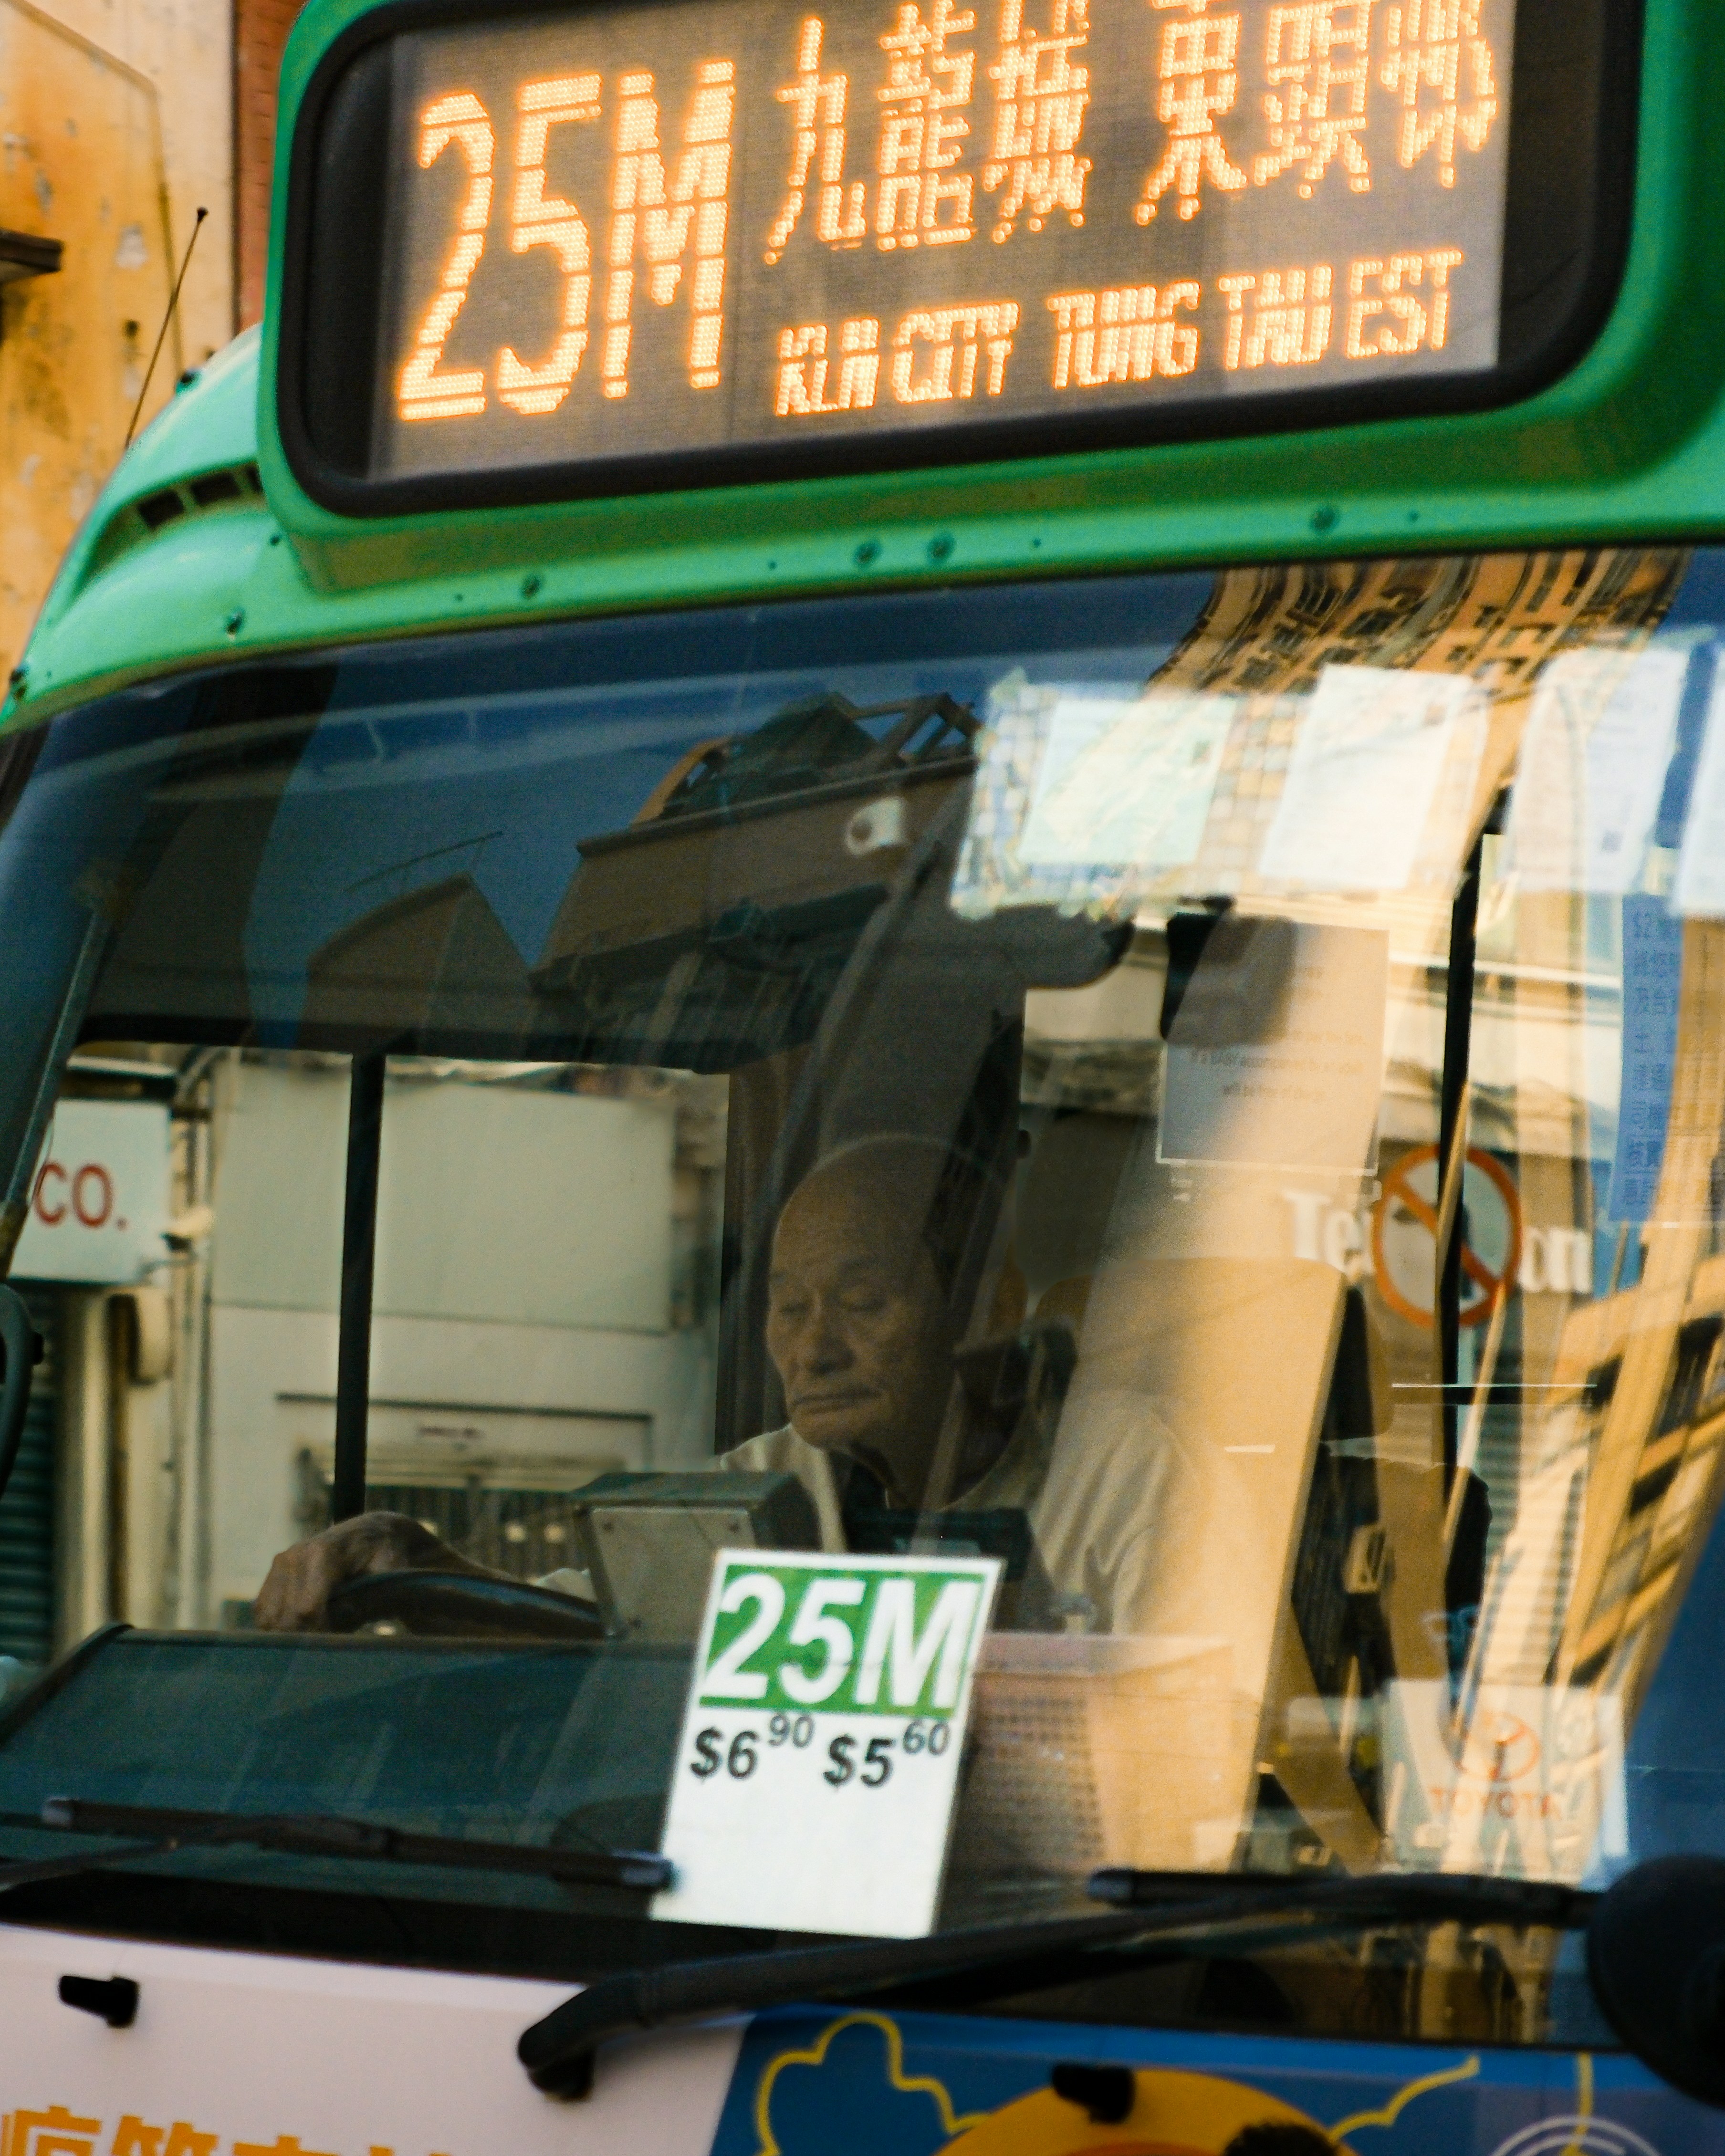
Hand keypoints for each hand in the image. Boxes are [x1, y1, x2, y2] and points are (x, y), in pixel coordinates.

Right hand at [252, 1511, 488, 1631]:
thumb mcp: (394, 1575)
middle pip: (286, 1618)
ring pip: (270, 1619)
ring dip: (293, 1633)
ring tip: (324, 1630)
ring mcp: (282, 1563)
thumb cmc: (390, 1556)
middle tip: (335, 1639)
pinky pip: (265, 1613)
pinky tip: (308, 1625)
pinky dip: (281, 1626)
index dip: (321, 1634)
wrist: (377, 1534)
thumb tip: (343, 1625)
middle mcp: (296, 1555)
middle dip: (308, 1636)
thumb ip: (370, 1599)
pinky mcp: (274, 1573)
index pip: (307, 1609)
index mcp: (325, 1553)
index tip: (341, 1642)